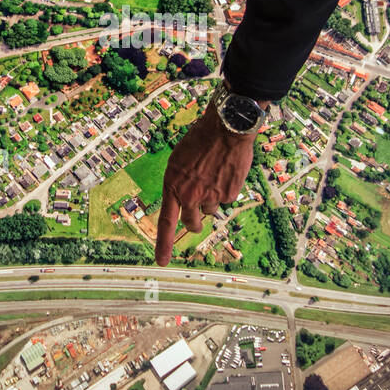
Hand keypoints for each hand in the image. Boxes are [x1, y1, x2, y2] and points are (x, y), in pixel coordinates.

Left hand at [155, 106, 256, 265]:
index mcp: (173, 185)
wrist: (226, 127)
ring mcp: (210, 196)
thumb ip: (180, 183)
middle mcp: (190, 195)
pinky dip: (227, 189)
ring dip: (212, 198)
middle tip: (197, 218)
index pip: (166, 222)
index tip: (161, 262)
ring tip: (215, 174)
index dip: (164, 245)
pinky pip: (226, 199)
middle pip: (192, 223)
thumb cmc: (201, 138)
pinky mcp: (229, 194)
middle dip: (195, 222)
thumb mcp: (180, 160)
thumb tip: (185, 201)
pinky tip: (227, 171)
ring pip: (211, 209)